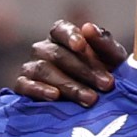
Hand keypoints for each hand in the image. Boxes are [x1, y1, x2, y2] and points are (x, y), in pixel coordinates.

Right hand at [12, 18, 126, 106]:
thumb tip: (88, 28)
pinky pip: (24, 85)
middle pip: (57, 54)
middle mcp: (44, 49)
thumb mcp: (113, 60)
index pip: (61, 30)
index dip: (70, 36)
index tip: (81, 46)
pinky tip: (55, 96)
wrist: (98, 109)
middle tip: (106, 84)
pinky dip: (39, 90)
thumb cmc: (105, 76)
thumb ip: (104, 43)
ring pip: (44, 70)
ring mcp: (32, 67)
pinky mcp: (23, 87)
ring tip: (91, 99)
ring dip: (69, 85)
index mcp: (63, 37)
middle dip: (84, 70)